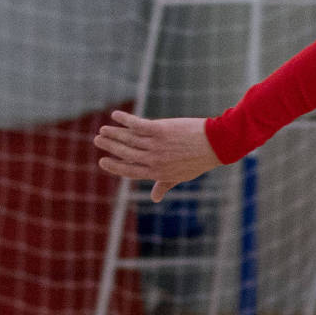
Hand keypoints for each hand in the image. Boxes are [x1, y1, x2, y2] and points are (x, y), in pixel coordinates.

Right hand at [94, 111, 220, 201]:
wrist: (217, 143)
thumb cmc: (199, 160)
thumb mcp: (181, 176)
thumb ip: (164, 184)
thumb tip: (154, 198)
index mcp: (158, 172)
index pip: (129, 171)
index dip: (114, 166)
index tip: (102, 161)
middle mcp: (154, 160)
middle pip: (125, 154)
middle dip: (110, 147)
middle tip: (98, 140)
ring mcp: (157, 145)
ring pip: (128, 139)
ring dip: (113, 133)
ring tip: (103, 130)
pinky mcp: (160, 130)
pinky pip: (137, 124)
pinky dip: (124, 120)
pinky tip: (115, 115)